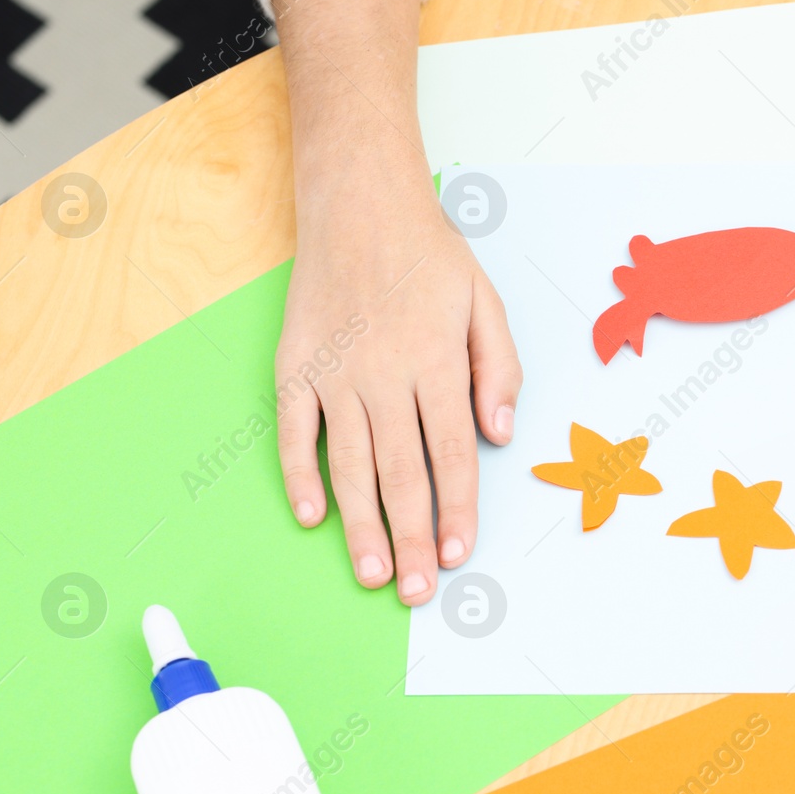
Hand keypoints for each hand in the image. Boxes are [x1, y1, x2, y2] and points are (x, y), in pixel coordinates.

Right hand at [272, 0, 521, 604]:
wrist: (358, 202)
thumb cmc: (429, 255)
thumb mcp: (485, 303)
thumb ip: (498, 370)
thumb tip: (499, 434)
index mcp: (434, 361)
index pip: (450, 453)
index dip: (458, 509)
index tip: (460, 555)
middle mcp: (383, 374)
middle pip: (400, 471)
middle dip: (412, 537)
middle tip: (416, 591)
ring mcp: (334, 372)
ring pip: (348, 463)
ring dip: (360, 523)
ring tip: (372, 573)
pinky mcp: (295, 365)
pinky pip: (294, 432)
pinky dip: (300, 474)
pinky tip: (312, 516)